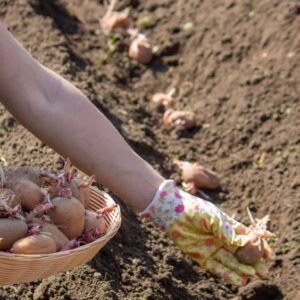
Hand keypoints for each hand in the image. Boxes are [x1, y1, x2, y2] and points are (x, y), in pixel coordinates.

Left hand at [140, 180, 273, 285]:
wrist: (173, 212)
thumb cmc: (195, 210)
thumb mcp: (214, 217)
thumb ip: (229, 231)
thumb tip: (247, 242)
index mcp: (227, 227)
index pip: (246, 238)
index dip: (258, 247)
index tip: (269, 255)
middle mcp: (221, 239)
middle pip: (240, 253)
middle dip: (253, 262)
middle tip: (264, 271)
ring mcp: (212, 248)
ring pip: (230, 262)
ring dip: (242, 270)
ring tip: (253, 276)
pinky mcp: (201, 256)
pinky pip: (216, 268)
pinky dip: (227, 274)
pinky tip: (238, 280)